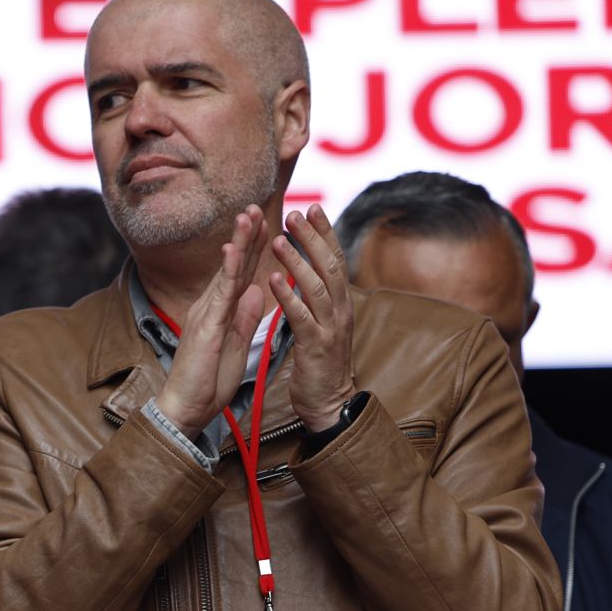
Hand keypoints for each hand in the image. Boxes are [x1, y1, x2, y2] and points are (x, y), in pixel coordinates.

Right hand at [153, 205, 269, 436]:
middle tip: (256, 203)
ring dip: (238, 241)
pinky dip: (228, 269)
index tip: (266, 222)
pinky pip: (220, 293)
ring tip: (248, 213)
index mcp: (222, 311)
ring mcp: (206, 313)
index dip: (254, 248)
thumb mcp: (238, 345)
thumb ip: (246, 317)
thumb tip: (258, 291)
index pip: (241, 273)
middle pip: (234, 264)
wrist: (188, 408)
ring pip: (227, 271)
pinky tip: (234, 248)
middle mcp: (211, 306)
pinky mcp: (205, 325)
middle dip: (246, 234)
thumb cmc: (209, 382)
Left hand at [269, 204, 358, 430]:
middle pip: (330, 265)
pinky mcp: (316, 347)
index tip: (312, 207)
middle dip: (313, 237)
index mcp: (341, 303)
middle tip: (294, 212)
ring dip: (297, 261)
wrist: (328, 403)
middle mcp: (340, 311)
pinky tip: (271, 280)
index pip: (335, 259)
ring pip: (317, 287)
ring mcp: (330, 328)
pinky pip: (301, 317)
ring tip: (278, 239)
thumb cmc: (320, 363)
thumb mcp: (322, 324)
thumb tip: (311, 271)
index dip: (325, 233)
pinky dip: (287, 296)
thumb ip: (317, 298)